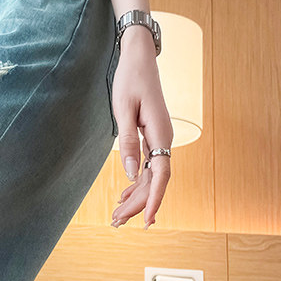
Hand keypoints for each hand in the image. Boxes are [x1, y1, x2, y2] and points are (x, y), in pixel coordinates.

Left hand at [109, 28, 173, 228]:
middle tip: (116, 223)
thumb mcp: (123, 110)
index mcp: (161, 134)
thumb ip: (128, 142)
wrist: (139, 57)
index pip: (161, 176)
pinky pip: (147, 166)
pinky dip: (136, 183)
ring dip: (135, 197)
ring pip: (151, 176)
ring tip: (117, 216)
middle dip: (137, 204)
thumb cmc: (130, 79)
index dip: (154, 200)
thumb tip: (131, 174)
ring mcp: (159, 139)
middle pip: (155, 181)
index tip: (146, 221)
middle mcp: (164, 139)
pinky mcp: (152, 136)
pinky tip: (124, 195)